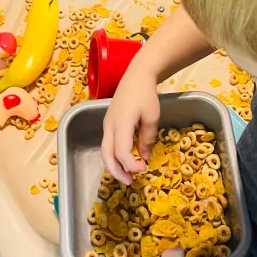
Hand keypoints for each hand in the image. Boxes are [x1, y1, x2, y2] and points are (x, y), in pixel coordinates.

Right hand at [101, 63, 160, 182]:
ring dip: (114, 165)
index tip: (143, 169)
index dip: (130, 165)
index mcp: (121, 123)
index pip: (121, 151)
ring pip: (105, 150)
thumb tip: (143, 158)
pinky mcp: (108, 123)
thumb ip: (147, 139)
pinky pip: (108, 143)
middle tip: (129, 181)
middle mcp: (109, 125)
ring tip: (127, 174)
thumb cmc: (146, 95)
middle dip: (116, 171)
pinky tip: (125, 159)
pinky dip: (114, 155)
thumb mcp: (152, 117)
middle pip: (106, 155)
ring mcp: (107, 124)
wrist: (137, 75)